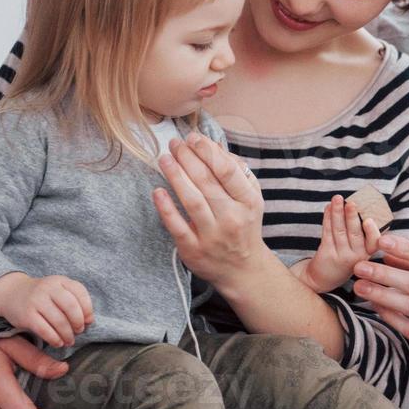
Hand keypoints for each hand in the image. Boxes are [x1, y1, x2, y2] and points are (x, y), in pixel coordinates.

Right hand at [0, 272, 93, 346]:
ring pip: (59, 321)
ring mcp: (36, 300)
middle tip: (79, 332)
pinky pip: (45, 330)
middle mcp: (48, 288)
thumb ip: (74, 301)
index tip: (88, 321)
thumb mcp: (58, 290)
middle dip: (78, 323)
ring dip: (67, 334)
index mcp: (60, 281)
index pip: (80, 293)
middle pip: (71, 308)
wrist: (11, 293)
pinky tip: (58, 343)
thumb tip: (89, 321)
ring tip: (69, 341)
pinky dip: (54, 339)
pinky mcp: (26, 315)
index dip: (87, 310)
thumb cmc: (42, 296)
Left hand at [153, 133, 268, 284]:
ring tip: (164, 158)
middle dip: (188, 158)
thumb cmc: (243, 225)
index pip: (227, 170)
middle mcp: (232, 218)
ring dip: (175, 176)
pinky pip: (177, 226)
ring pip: (192, 200)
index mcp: (248, 202)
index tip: (193, 138)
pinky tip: (157, 191)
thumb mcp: (251, 199)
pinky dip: (166, 208)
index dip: (208, 151)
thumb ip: (237, 172)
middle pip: (207, 182)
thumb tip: (214, 147)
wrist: (243, 269)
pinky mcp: (193, 250)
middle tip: (174, 144)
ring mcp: (212, 235)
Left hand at [293, 195, 382, 292]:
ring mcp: (340, 256)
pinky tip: (328, 208)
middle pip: (354, 234)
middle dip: (352, 217)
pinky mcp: (326, 254)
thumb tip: (360, 205)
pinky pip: (327, 233)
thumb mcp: (359, 251)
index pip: (374, 243)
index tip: (368, 220)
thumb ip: (362, 233)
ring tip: (337, 198)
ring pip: (339, 231)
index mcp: (367, 254)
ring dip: (337, 213)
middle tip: (351, 203)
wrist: (325, 277)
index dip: (372, 232)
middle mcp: (356, 257)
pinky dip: (327, 218)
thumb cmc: (345, 257)